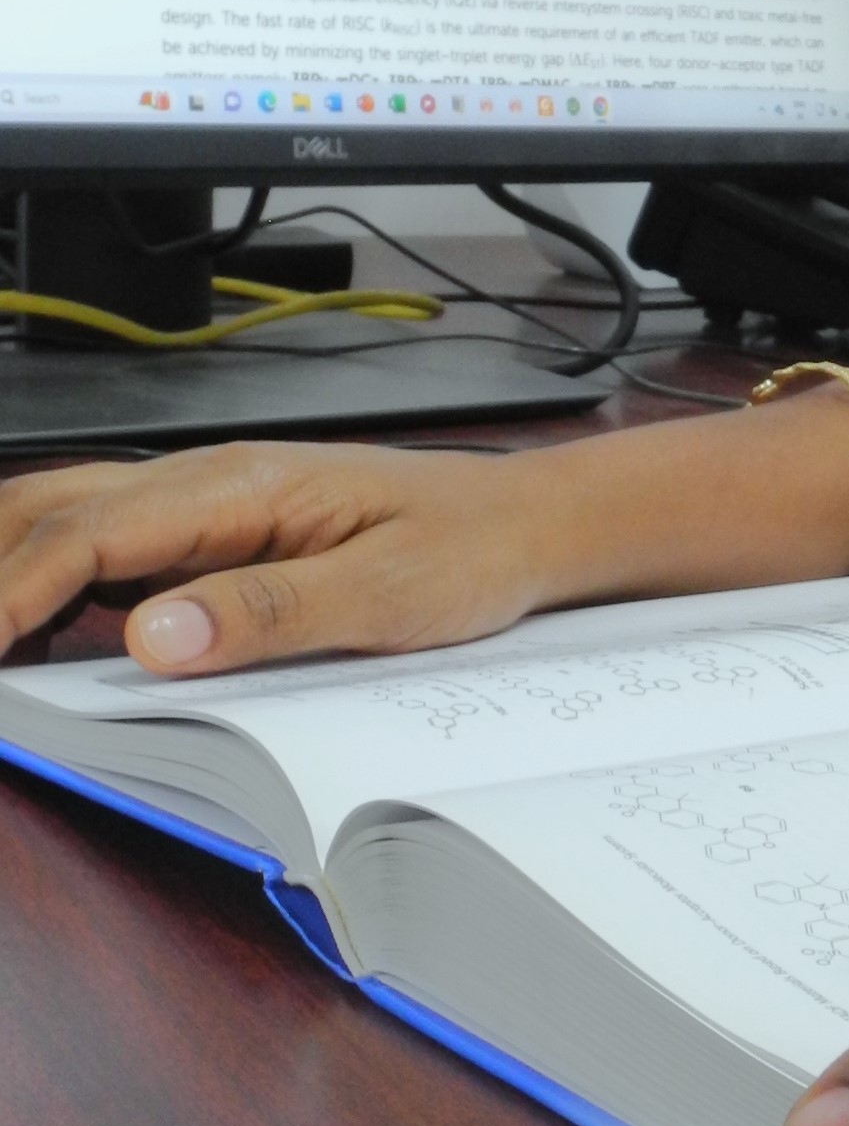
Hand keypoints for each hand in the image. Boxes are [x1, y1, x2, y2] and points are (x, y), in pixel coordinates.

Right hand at [0, 440, 558, 673]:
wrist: (519, 525)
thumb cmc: (465, 548)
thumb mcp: (387, 592)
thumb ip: (269, 611)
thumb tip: (153, 639)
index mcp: (241, 486)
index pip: (90, 532)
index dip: (13, 590)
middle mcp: (207, 486)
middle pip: (52, 511)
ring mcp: (203, 509)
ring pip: (65, 522)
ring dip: (8, 571)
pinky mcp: (211, 539)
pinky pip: (104, 552)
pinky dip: (46, 585)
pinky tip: (26, 633)